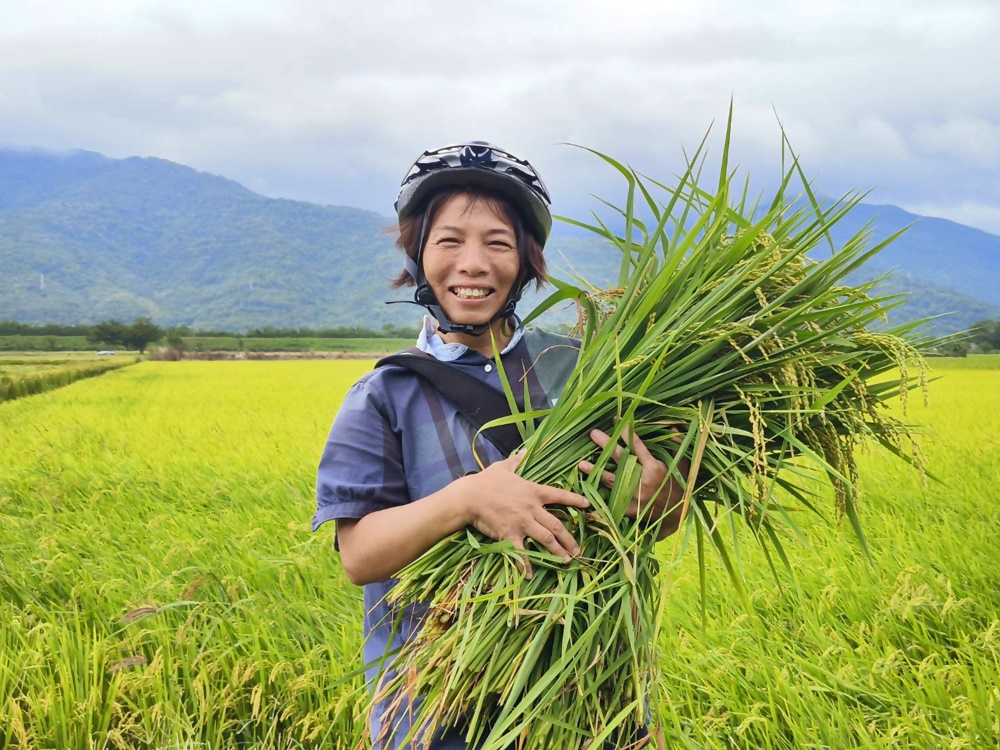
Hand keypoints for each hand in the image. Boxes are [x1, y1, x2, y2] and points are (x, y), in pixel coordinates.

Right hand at [463, 452, 590, 577]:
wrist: (470, 496)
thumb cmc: (486, 480)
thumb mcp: (503, 466)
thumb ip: (517, 460)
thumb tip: (524, 451)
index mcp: (533, 491)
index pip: (559, 495)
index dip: (574, 500)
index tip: (587, 505)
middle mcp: (532, 508)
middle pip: (556, 525)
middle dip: (569, 538)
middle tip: (577, 549)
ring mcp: (522, 522)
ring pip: (546, 538)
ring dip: (558, 551)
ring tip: (567, 560)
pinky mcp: (509, 534)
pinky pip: (521, 552)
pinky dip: (527, 565)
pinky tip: (531, 575)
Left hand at [578, 427, 688, 536]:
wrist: (676, 516)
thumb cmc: (677, 487)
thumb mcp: (681, 466)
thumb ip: (676, 446)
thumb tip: (674, 424)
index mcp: (655, 468)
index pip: (638, 446)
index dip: (626, 433)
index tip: (616, 421)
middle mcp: (642, 480)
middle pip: (620, 459)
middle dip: (606, 444)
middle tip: (593, 433)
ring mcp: (634, 495)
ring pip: (610, 480)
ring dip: (595, 471)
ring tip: (581, 464)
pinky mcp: (628, 508)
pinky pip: (611, 499)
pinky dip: (599, 496)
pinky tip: (586, 490)